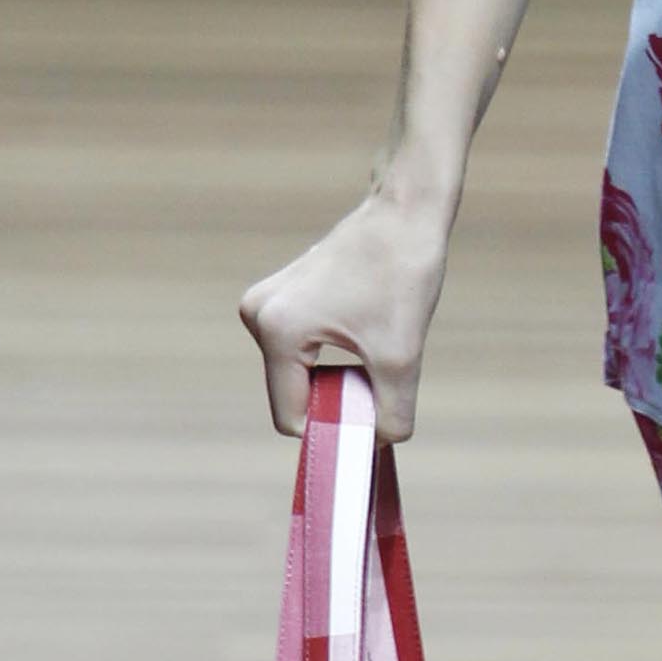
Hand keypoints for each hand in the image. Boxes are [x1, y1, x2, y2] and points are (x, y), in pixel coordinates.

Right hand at [239, 190, 451, 441]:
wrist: (403, 213)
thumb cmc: (402, 275)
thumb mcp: (403, 358)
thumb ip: (391, 415)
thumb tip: (377, 447)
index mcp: (277, 330)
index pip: (291, 416)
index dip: (331, 428)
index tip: (370, 420)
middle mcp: (258, 315)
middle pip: (292, 395)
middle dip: (334, 400)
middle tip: (379, 380)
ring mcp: (263, 303)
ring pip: (296, 374)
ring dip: (333, 378)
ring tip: (372, 348)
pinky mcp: (277, 297)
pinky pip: (297, 351)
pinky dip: (328, 358)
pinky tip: (360, 334)